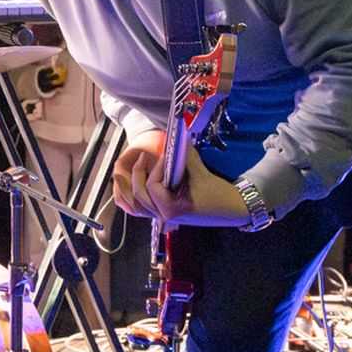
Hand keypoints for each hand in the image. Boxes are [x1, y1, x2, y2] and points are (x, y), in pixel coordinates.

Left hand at [111, 132, 249, 226]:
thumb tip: (175, 136)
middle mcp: (163, 215)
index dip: (155, 168)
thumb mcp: (202, 174)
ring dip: (126, 187)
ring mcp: (161, 216)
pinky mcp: (163, 212)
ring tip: (120, 171)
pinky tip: (126, 185)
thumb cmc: (218, 194)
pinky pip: (140, 208)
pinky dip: (130, 197)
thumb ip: (185, 155)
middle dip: (137, 173)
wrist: (232, 209)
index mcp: (171, 209)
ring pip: (134, 204)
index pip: (152, 186)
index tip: (164, 156)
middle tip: (143, 156)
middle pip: (138, 195)